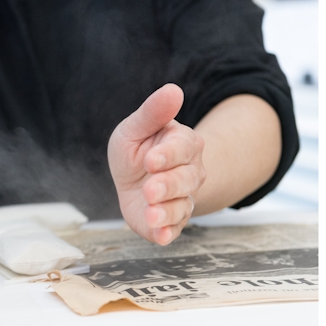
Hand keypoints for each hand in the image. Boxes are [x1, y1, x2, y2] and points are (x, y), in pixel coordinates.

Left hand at [108, 84, 206, 244]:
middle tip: (150, 190)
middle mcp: (190, 172)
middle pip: (186, 179)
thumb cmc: (138, 148)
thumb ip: (153, 112)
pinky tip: (160, 236)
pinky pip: (176, 227)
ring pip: (182, 205)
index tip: (151, 160)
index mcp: (183, 144)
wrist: (135, 179)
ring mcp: (183, 197)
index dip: (168, 155)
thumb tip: (173, 89)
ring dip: (167, 211)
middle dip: (168, 185)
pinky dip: (168, 233)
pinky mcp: (173, 220)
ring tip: (152, 214)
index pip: (183, 148)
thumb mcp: (136, 127)